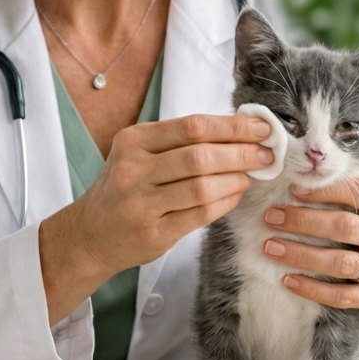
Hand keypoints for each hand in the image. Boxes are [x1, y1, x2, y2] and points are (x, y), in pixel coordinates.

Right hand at [40, 113, 273, 323]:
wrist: (91, 234)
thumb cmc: (125, 188)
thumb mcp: (139, 155)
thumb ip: (179, 143)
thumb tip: (239, 133)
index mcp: (133, 141)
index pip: (191, 127)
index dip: (232, 126)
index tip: (261, 127)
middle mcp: (133, 170)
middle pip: (199, 155)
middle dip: (241, 153)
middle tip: (267, 154)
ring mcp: (142, 204)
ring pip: (202, 186)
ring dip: (236, 179)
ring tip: (253, 174)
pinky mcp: (154, 233)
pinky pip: (200, 214)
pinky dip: (225, 202)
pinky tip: (236, 194)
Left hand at [262, 177, 358, 341]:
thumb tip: (316, 165)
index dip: (323, 190)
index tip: (292, 188)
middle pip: (344, 227)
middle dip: (303, 221)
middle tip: (271, 216)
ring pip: (340, 263)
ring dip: (301, 255)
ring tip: (271, 247)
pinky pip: (343, 296)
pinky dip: (313, 289)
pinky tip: (288, 280)